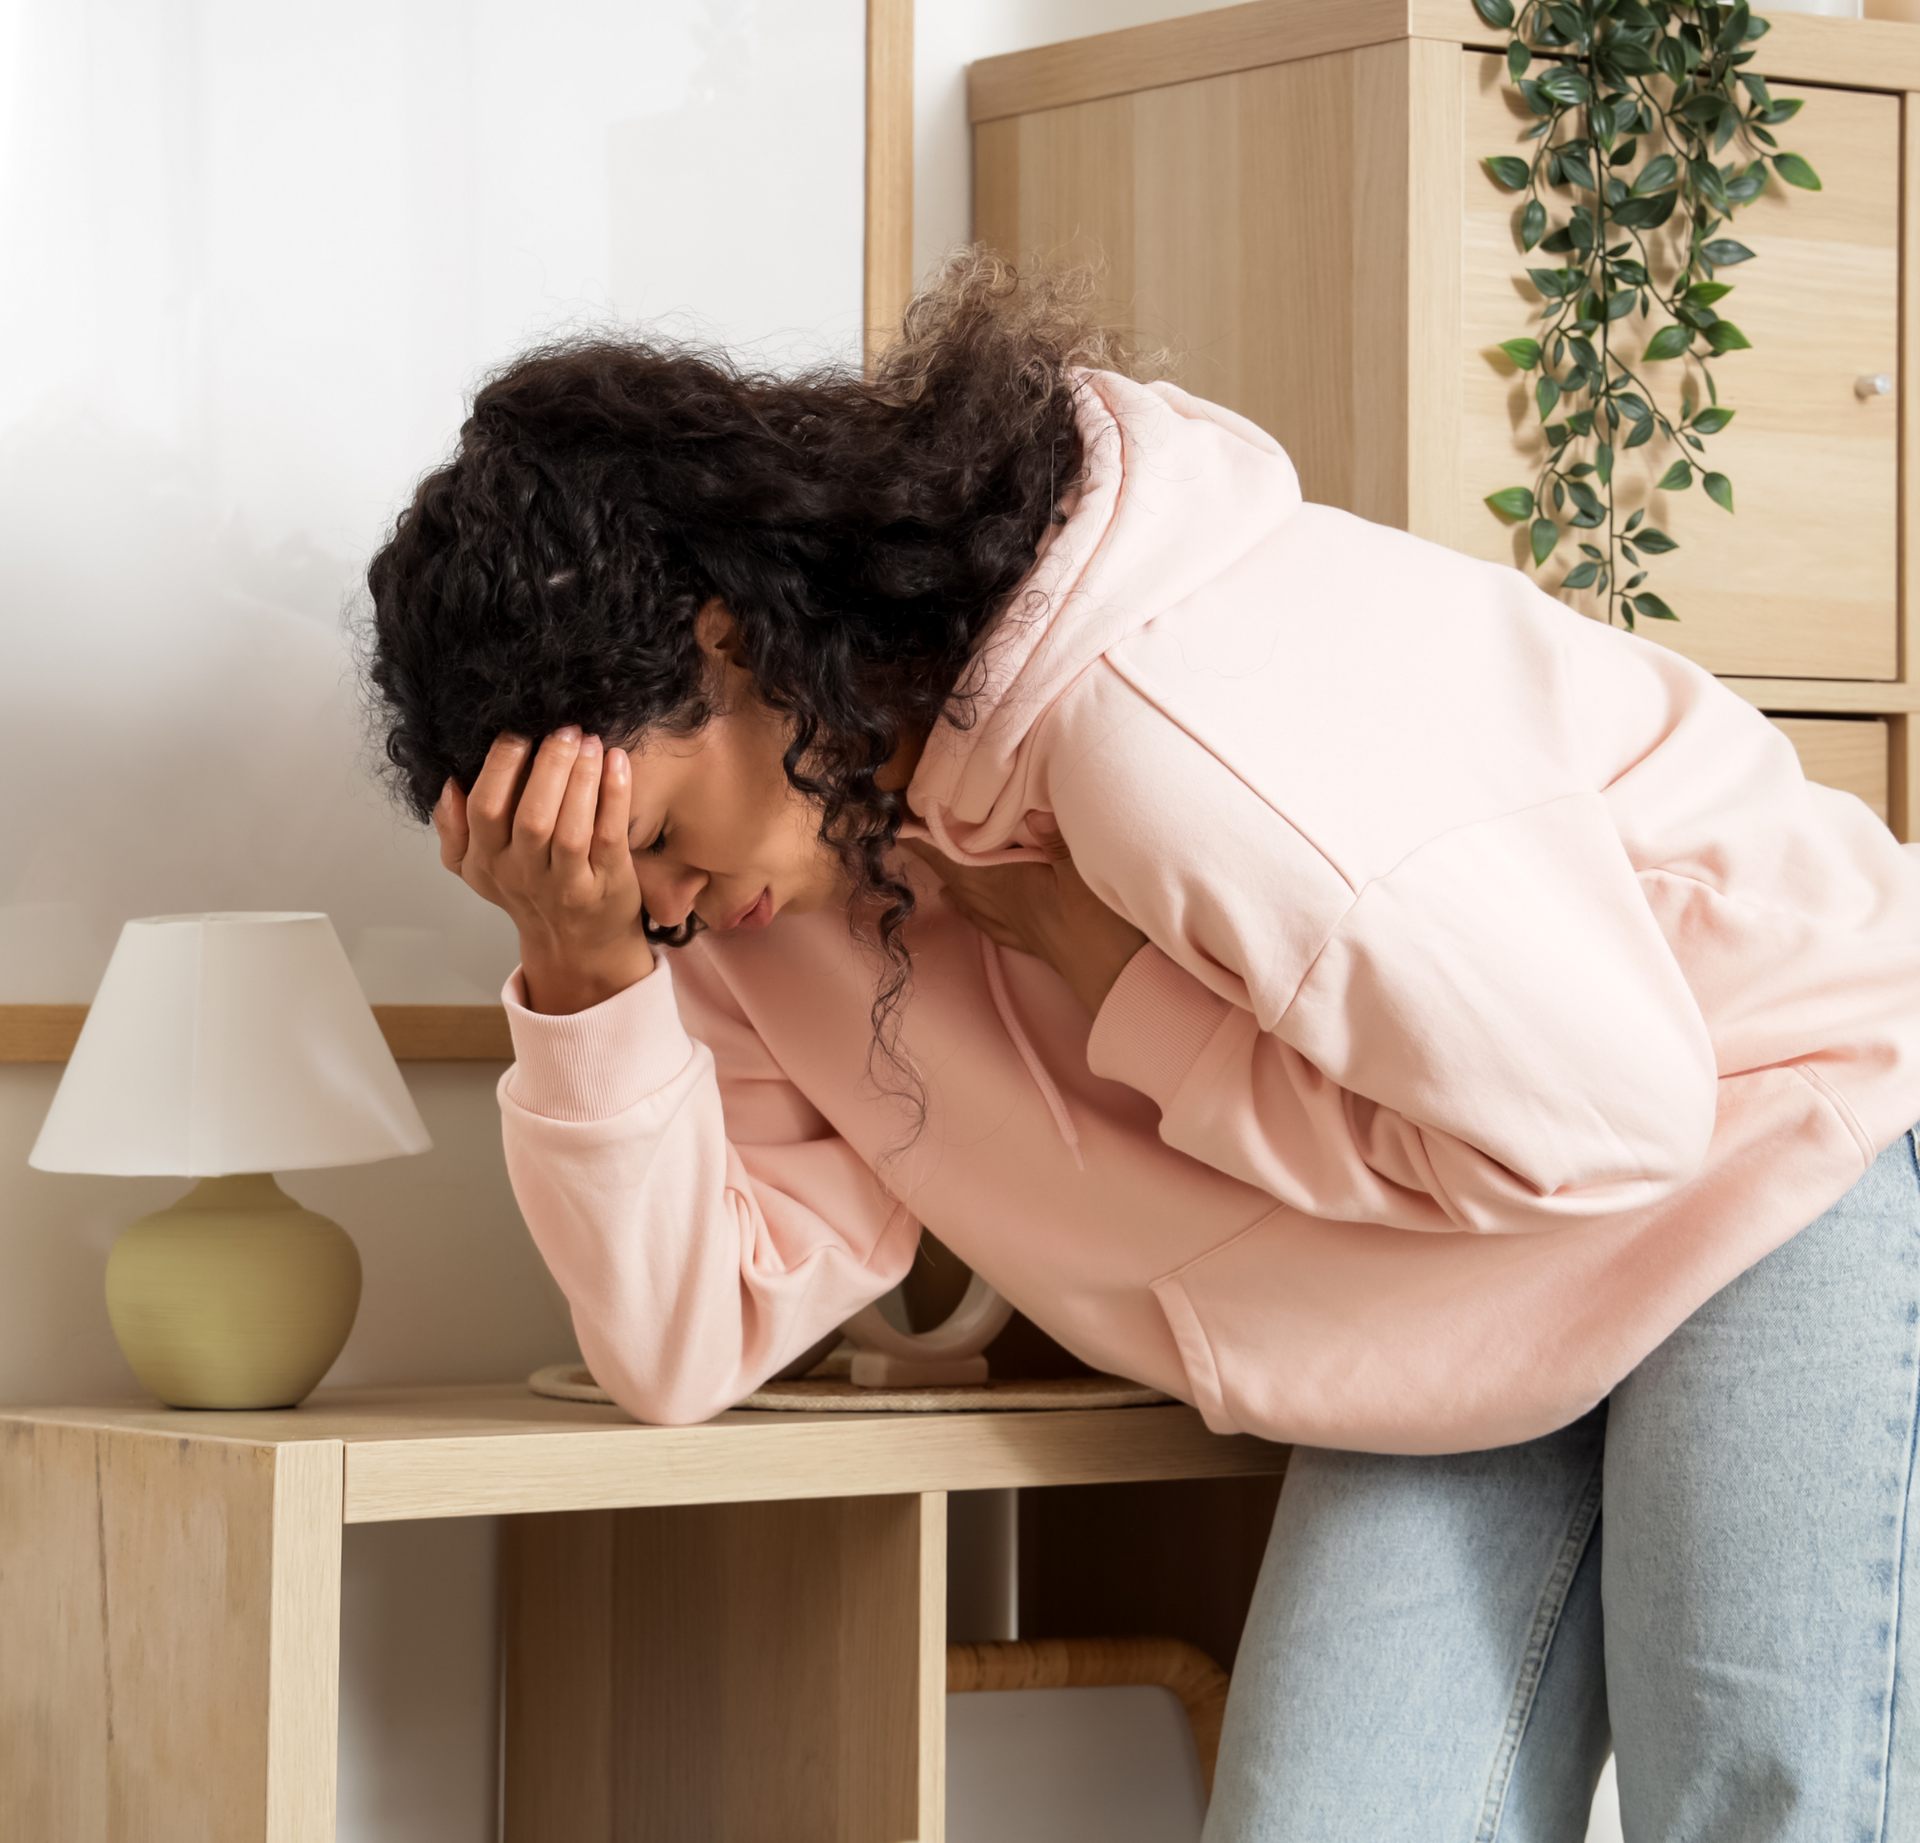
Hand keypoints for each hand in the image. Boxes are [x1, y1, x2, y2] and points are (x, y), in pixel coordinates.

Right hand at [434, 729, 655, 1014]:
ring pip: (571, 827)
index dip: (500, 766)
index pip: (485, 809)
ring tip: (589, 740)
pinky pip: (609, 836)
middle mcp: (524, 875)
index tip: (518, 731)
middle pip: (531, 816)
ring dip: (581, 778)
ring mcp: (567, 883)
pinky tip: (618, 761)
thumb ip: (454, 830)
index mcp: (488, 862)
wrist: (577, 947)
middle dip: (547, 765)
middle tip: (563, 728)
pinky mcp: (607, 883)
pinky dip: (615, 795)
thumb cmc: (530, 892)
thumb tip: (448, 785)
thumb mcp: (478, 870)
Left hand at [903, 826, 1146, 1018]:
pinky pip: (985, 915)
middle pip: (954, 872)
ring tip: (930, 852)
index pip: (953, 856)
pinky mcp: (1028, 938)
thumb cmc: (1102, 924)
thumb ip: (1056, 836)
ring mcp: (1013, 924)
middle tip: (910, 823)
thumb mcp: (1085, 869)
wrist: (1120, 978)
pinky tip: (960, 899)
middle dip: (932, 848)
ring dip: (948, 872)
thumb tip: (1031, 807)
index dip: (926, 836)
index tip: (899, 817)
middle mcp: (1001, 905)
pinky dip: (968, 901)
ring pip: (967, 894)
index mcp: (1007, 884)